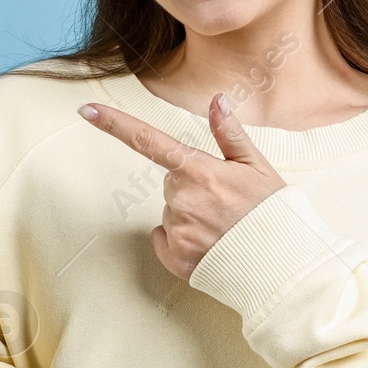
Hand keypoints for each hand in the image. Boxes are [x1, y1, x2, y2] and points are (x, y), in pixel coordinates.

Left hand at [78, 93, 285, 279]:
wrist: (281, 266)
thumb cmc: (272, 213)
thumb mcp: (258, 166)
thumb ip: (230, 133)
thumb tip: (216, 100)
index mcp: (199, 171)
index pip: (148, 141)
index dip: (114, 124)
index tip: (86, 110)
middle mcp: (182, 199)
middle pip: (171, 182)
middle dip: (193, 187)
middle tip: (226, 202)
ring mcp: (176, 230)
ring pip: (171, 211)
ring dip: (191, 216)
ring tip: (223, 227)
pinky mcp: (174, 257)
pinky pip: (164, 239)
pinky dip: (182, 242)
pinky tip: (209, 245)